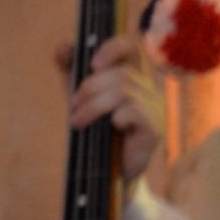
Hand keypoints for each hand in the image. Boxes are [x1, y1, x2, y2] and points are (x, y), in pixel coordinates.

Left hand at [59, 33, 166, 185]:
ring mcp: (155, 108)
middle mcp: (148, 88)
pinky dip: (114, 118)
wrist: (106, 171)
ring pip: (123, 92)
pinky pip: (133, 112)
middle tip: (73, 107)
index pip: (131, 47)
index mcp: (132, 75)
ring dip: (93, 106)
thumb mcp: (78, 95)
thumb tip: (65, 47)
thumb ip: (70, 70)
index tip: (92, 63)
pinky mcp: (155, 129)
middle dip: (89, 89)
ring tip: (78, 121)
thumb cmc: (95, 130)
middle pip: (120, 74)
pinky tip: (109, 128)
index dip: (113, 48)